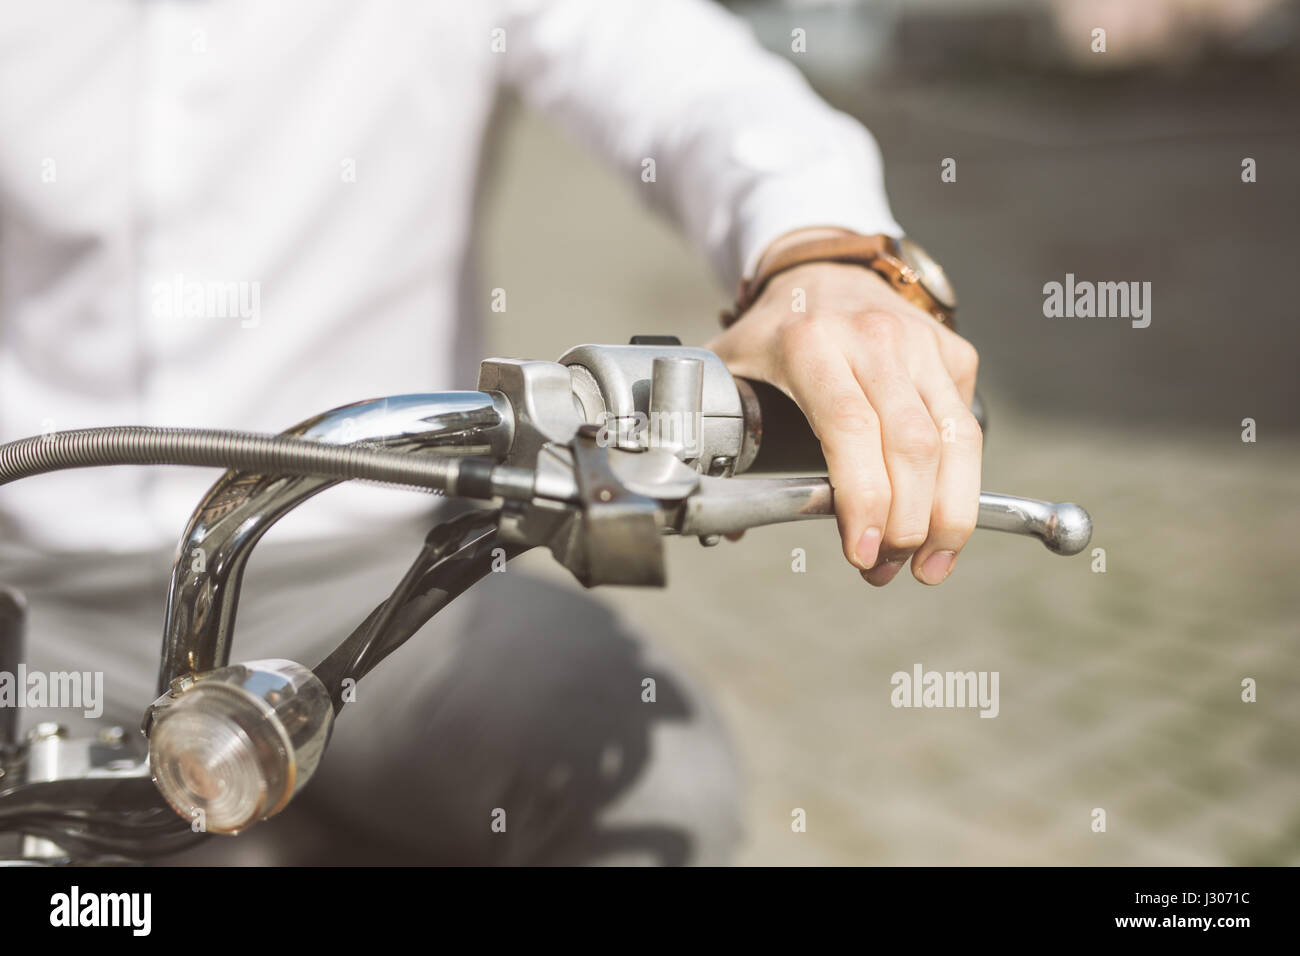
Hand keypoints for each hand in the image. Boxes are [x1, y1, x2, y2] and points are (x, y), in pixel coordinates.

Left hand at [708, 232, 981, 585]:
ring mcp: (921, 344)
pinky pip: (966, 428)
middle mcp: (873, 339)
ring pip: (955, 441)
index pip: (849, 429)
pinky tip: (941, 517)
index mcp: (811, 344)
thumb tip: (725, 526)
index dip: (862, 498)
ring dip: (949, 515)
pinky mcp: (954, 352)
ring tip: (929, 565)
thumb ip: (717, 438)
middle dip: (907, 523)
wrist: (825, 267)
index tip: (860, 551)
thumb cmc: (774, 333)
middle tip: (885, 568)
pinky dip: (961, 483)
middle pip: (911, 446)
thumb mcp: (730, 368)